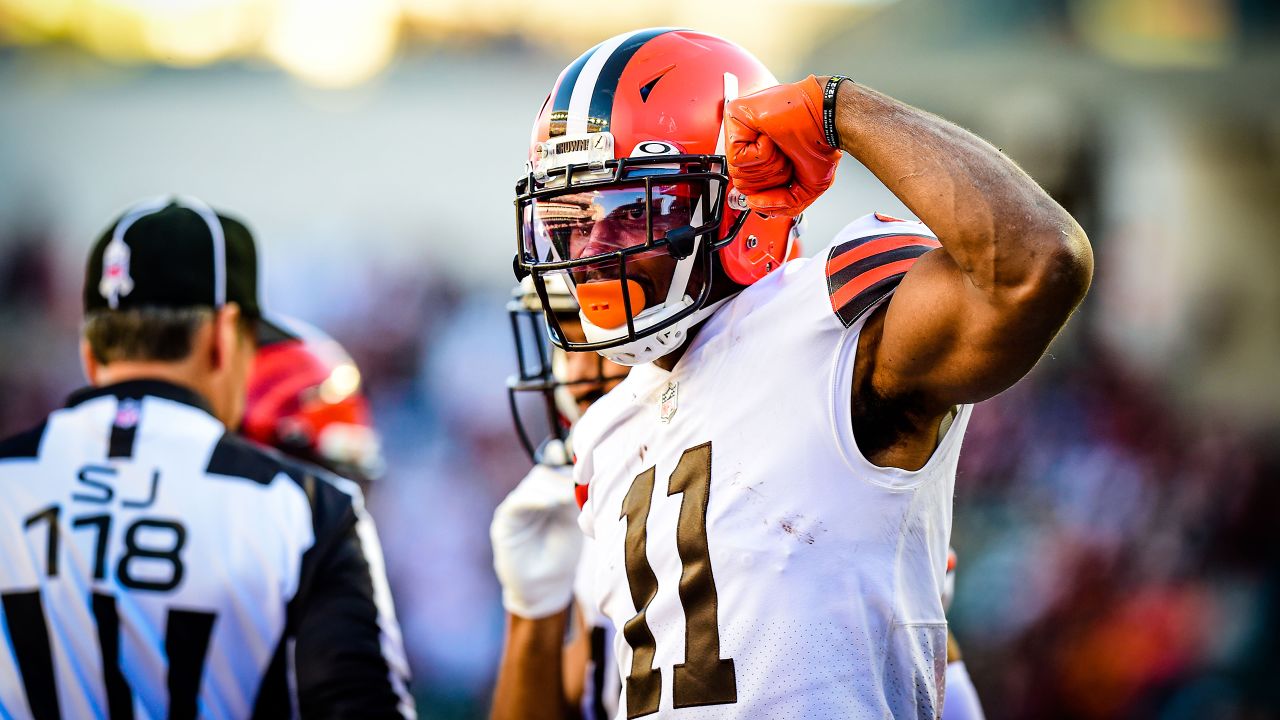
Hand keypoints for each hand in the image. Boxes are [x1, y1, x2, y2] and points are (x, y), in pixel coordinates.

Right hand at [490, 464, 582, 618]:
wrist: (544, 586)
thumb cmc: (562, 555)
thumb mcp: (573, 522)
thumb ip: (574, 498)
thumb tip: (583, 474)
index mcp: (550, 493)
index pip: (558, 468)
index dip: (571, 465)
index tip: (587, 470)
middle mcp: (532, 495)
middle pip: (546, 472)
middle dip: (564, 478)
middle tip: (578, 489)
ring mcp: (517, 505)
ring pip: (534, 482)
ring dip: (553, 487)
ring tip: (567, 499)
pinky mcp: (505, 519)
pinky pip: (517, 501)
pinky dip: (535, 498)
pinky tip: (551, 503)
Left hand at [724, 75, 841, 215]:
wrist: (829, 118)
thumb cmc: (820, 143)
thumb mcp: (804, 189)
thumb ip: (780, 205)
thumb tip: (753, 203)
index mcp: (759, 156)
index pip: (749, 189)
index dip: (771, 191)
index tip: (788, 176)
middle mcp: (746, 142)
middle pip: (742, 184)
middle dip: (771, 179)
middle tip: (787, 158)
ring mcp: (738, 129)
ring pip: (738, 173)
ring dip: (769, 166)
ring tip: (780, 147)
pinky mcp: (733, 116)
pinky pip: (737, 157)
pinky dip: (761, 153)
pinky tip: (771, 137)